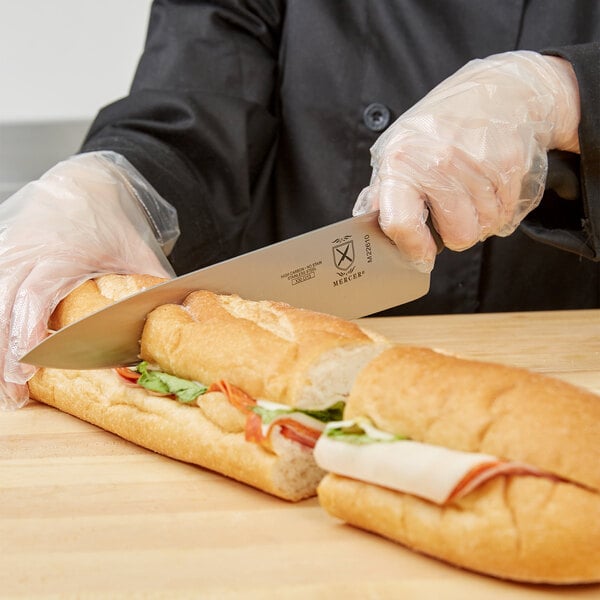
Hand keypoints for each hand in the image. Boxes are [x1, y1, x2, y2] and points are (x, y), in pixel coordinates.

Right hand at [0, 152, 178, 408]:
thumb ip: (149, 284)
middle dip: (3, 354)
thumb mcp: (135, 249)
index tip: (29, 366)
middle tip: (14, 394)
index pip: (35, 295)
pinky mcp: (2, 259)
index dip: (28, 331)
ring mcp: (10, 255)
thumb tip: (173, 317)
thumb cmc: (109, 219)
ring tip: (4, 385)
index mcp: (61, 254)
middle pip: (2, 307)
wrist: (83, 185)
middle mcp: (27, 255)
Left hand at [354, 51, 580, 271]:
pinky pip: (506, 213)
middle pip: (459, 236)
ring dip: (480, 219)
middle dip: (456, 232)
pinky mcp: (510, 164)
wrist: (499, 89)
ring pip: (485, 227)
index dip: (413, 249)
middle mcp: (438, 163)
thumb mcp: (399, 149)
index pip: (401, 223)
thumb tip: (369, 228)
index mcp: (402, 162)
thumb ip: (383, 191)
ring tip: (471, 191)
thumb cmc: (440, 125)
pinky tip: (489, 185)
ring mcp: (477, 164)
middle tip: (452, 210)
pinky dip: (500, 208)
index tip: (421, 257)